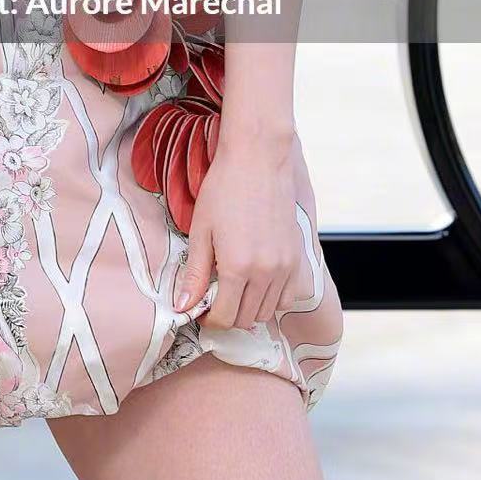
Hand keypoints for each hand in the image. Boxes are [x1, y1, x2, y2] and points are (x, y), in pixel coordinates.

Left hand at [173, 123, 304, 328]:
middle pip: (246, 319)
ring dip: (248, 308)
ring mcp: (285, 266)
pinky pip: (287, 297)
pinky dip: (272, 298)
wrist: (257, 160)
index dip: (208, 319)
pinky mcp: (297, 258)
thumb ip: (195, 273)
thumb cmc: (224, 189)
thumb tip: (183, 307)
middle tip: (214, 296)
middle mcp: (265, 272)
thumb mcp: (201, 230)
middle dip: (227, 315)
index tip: (200, 308)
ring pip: (267, 311)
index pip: (224, 317)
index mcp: (237, 267)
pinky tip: (256, 281)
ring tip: (233, 287)